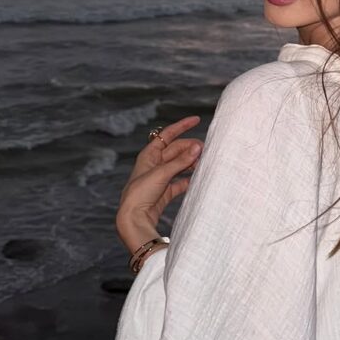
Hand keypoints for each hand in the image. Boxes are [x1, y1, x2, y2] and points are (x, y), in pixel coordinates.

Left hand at [116, 116, 203, 239]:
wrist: (134, 219)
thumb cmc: (140, 193)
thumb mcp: (162, 173)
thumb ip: (181, 161)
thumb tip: (198, 147)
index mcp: (149, 155)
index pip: (167, 135)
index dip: (182, 126)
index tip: (197, 119)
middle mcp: (154, 164)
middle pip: (176, 150)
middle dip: (190, 148)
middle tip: (206, 150)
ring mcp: (160, 178)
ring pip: (180, 165)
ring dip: (191, 162)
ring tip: (204, 163)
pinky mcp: (165, 191)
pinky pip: (180, 181)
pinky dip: (189, 179)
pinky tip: (198, 179)